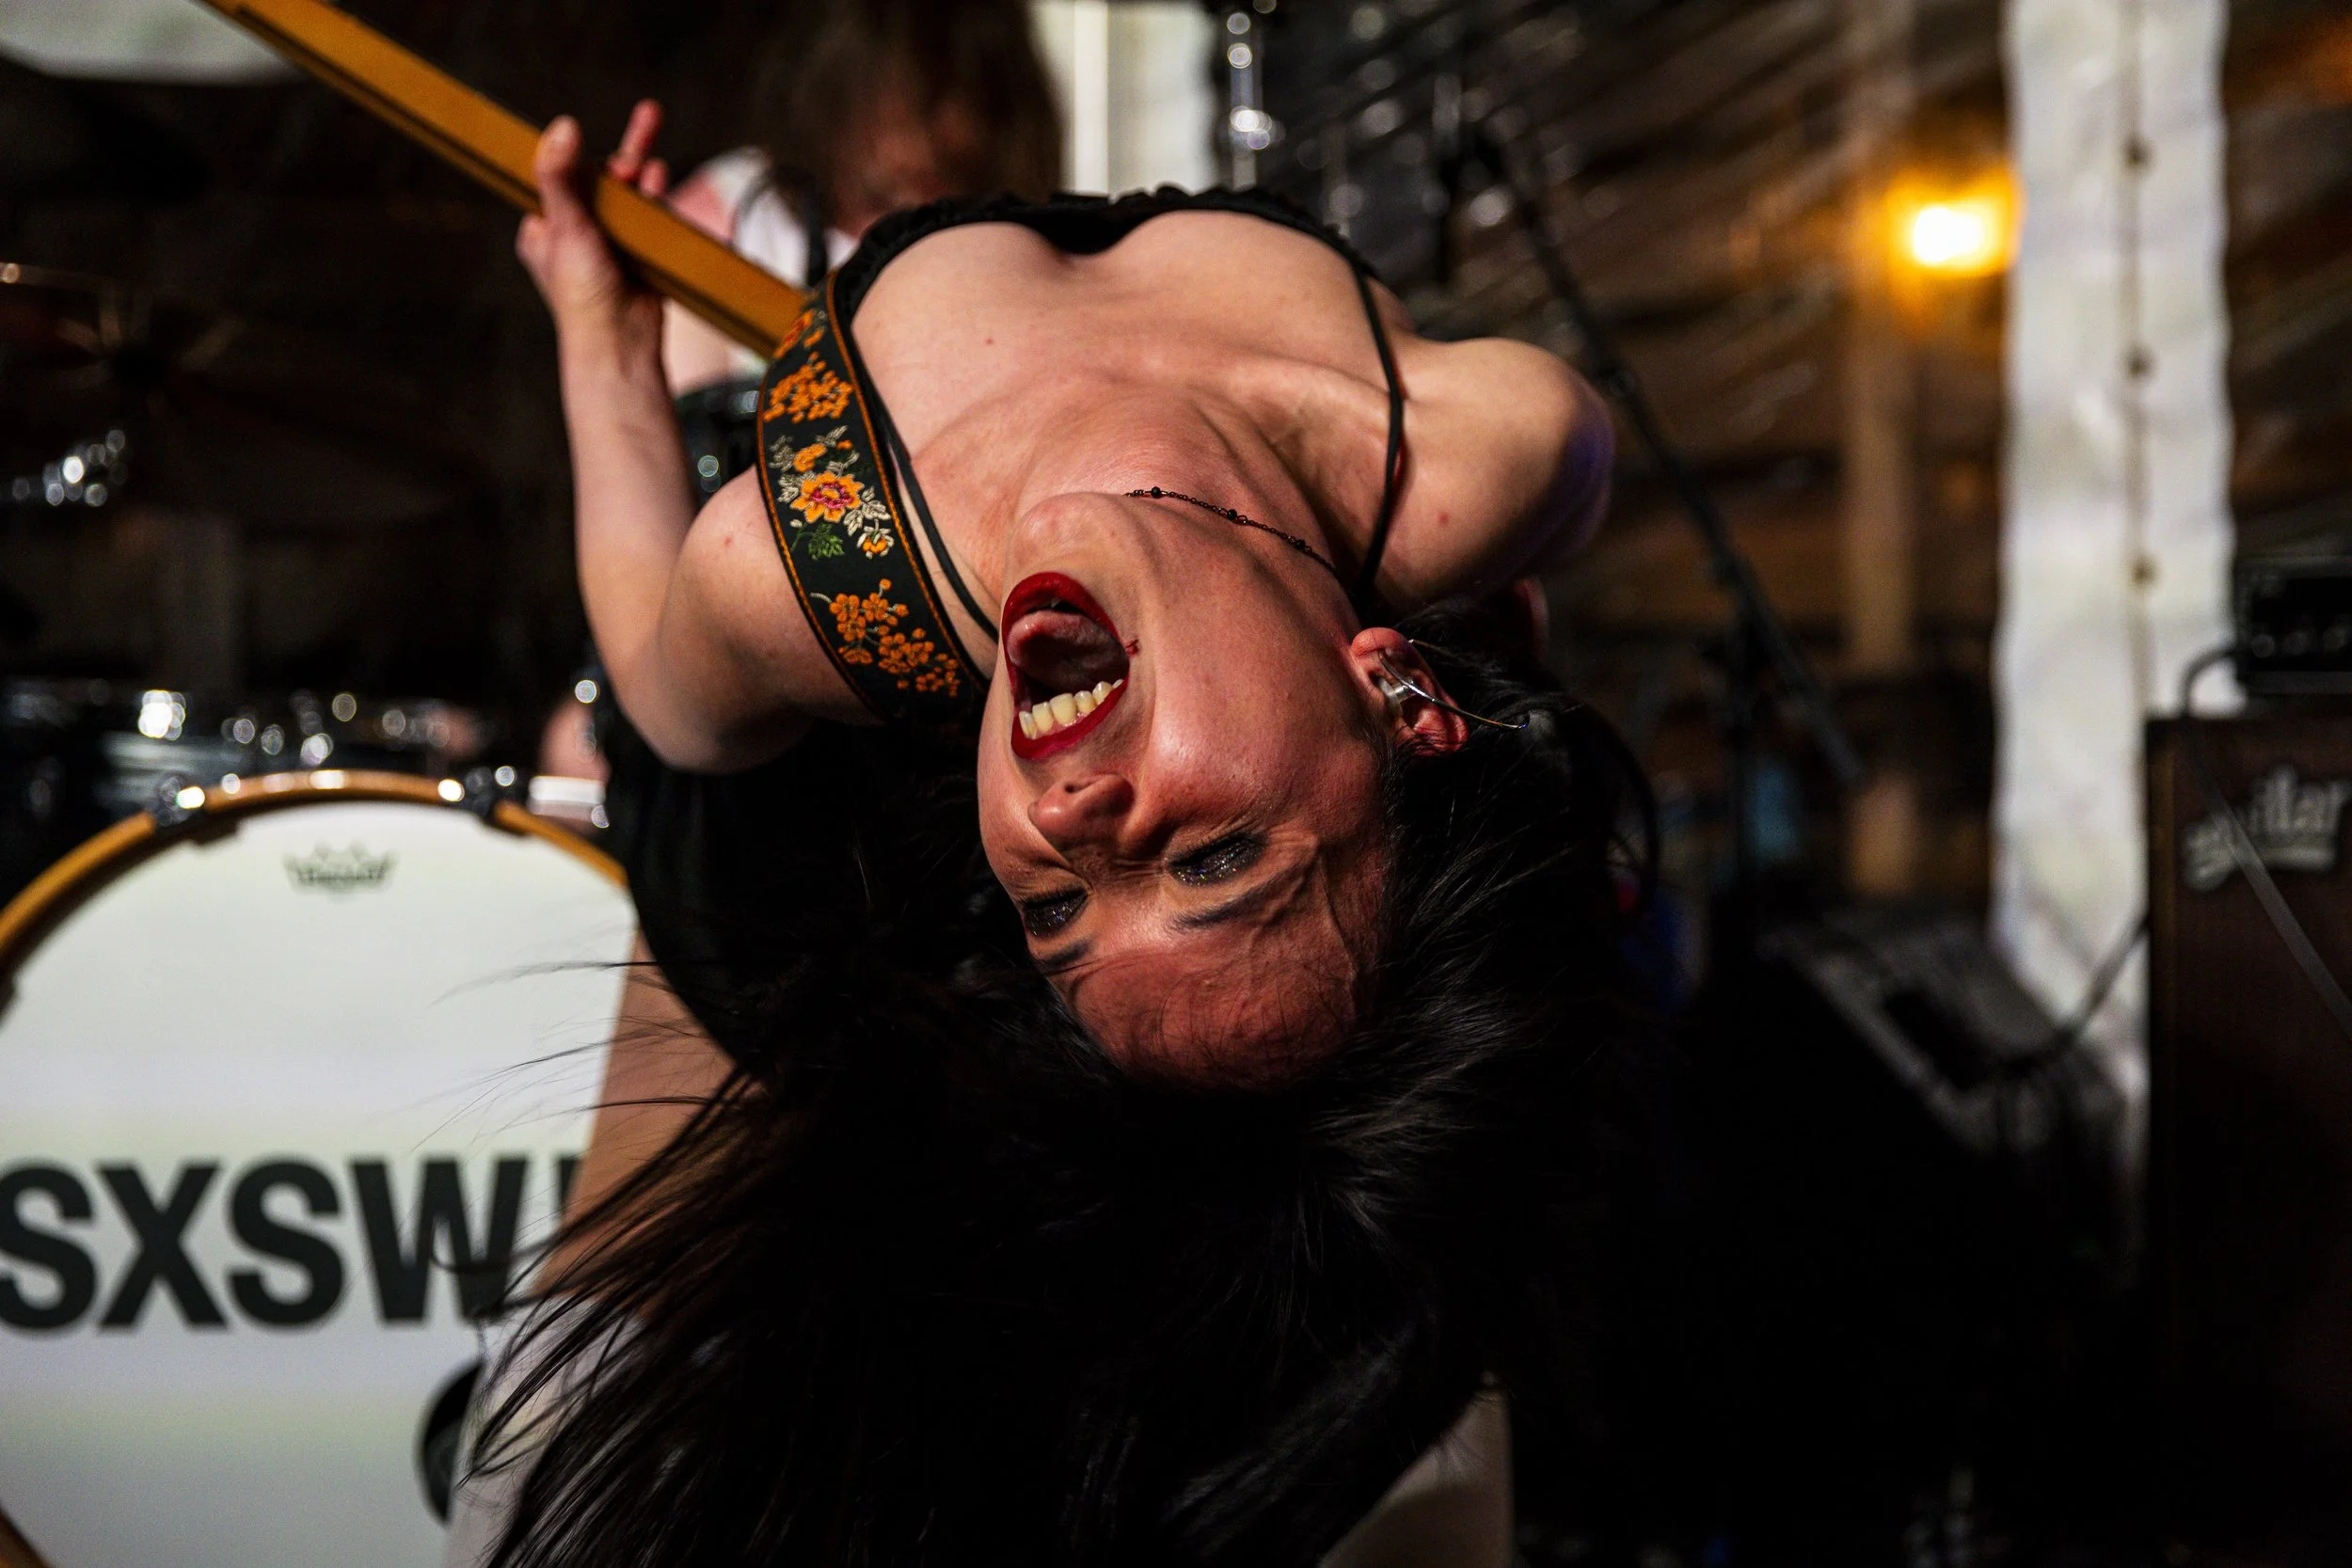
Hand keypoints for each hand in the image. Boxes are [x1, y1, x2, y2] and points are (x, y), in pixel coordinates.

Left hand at [516, 100, 670, 359]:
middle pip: (599, 182)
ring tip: (654, 140)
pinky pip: (648, 220)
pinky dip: (656, 197)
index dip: (575, 154)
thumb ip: (560, 177)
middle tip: (648, 118)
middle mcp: (574, 237)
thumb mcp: (566, 227)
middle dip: (621, 156)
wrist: (620, 343)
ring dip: (641, 169)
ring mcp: (608, 247)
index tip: (585, 129)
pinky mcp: (637, 258)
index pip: (558, 178)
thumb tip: (563, 125)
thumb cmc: (582, 293)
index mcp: (544, 230)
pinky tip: (661, 175)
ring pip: (626, 198)